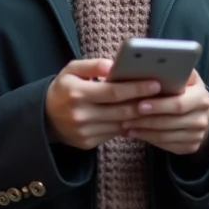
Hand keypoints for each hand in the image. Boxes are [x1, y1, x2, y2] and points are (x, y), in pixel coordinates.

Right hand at [45, 59, 161, 150]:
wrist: (44, 117)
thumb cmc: (64, 88)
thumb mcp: (71, 70)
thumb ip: (92, 65)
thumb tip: (114, 65)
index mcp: (77, 93)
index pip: (113, 92)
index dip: (136, 88)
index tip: (155, 83)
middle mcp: (80, 114)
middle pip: (121, 110)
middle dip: (144, 103)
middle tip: (164, 96)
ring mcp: (84, 131)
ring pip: (120, 124)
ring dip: (139, 116)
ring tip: (155, 106)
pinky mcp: (87, 143)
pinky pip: (114, 134)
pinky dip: (127, 126)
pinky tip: (138, 117)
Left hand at [121, 70, 208, 155]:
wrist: (201, 111)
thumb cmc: (185, 89)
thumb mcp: (184, 75)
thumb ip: (171, 69)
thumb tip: (145, 63)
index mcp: (201, 97)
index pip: (179, 103)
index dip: (158, 105)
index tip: (139, 103)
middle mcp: (203, 118)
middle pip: (169, 122)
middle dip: (145, 119)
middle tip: (124, 116)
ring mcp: (198, 135)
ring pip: (165, 136)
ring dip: (143, 130)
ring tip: (124, 125)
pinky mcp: (191, 147)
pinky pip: (166, 145)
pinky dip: (148, 139)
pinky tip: (134, 133)